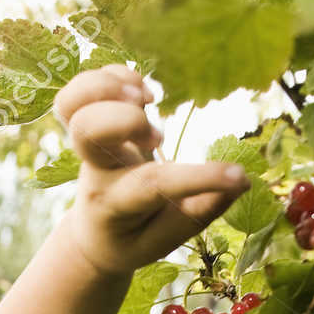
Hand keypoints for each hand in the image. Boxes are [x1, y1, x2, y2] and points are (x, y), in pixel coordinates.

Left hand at [53, 64, 251, 275]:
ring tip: (146, 100)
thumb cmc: (138, 234)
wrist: (95, 233)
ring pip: (71, 103)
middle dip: (125, 120)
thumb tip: (241, 183)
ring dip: (110, 89)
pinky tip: (143, 95)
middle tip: (157, 138)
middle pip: (84, 130)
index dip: (199, 178)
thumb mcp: (169, 236)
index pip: (151, 185)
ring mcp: (85, 143)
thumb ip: (203, 210)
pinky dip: (115, 76)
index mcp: (115, 203)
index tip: (238, 178)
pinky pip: (84, 84)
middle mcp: (95, 170)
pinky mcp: (87, 120)